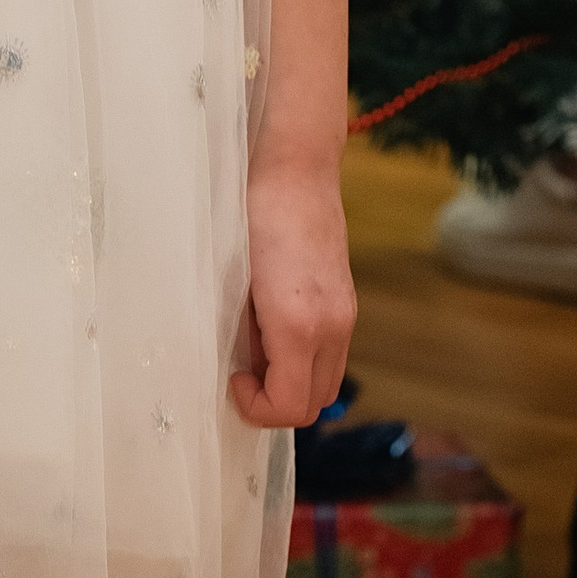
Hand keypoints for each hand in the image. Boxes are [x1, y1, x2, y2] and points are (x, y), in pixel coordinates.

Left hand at [232, 152, 355, 429]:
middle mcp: (334, 326)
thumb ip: (238, 332)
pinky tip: (272, 327)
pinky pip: (331, 353)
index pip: (291, 407)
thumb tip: (239, 366)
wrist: (295, 168)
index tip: (231, 380)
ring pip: (327, 381)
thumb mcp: (229, 280)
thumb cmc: (250, 215)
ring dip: (292, 382)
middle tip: (240, 372)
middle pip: (316, 403)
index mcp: (299, 324)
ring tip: (254, 349)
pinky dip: (304, 359)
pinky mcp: (347, 302)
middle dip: (276, 402)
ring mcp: (346, 315)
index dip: (258, 409)